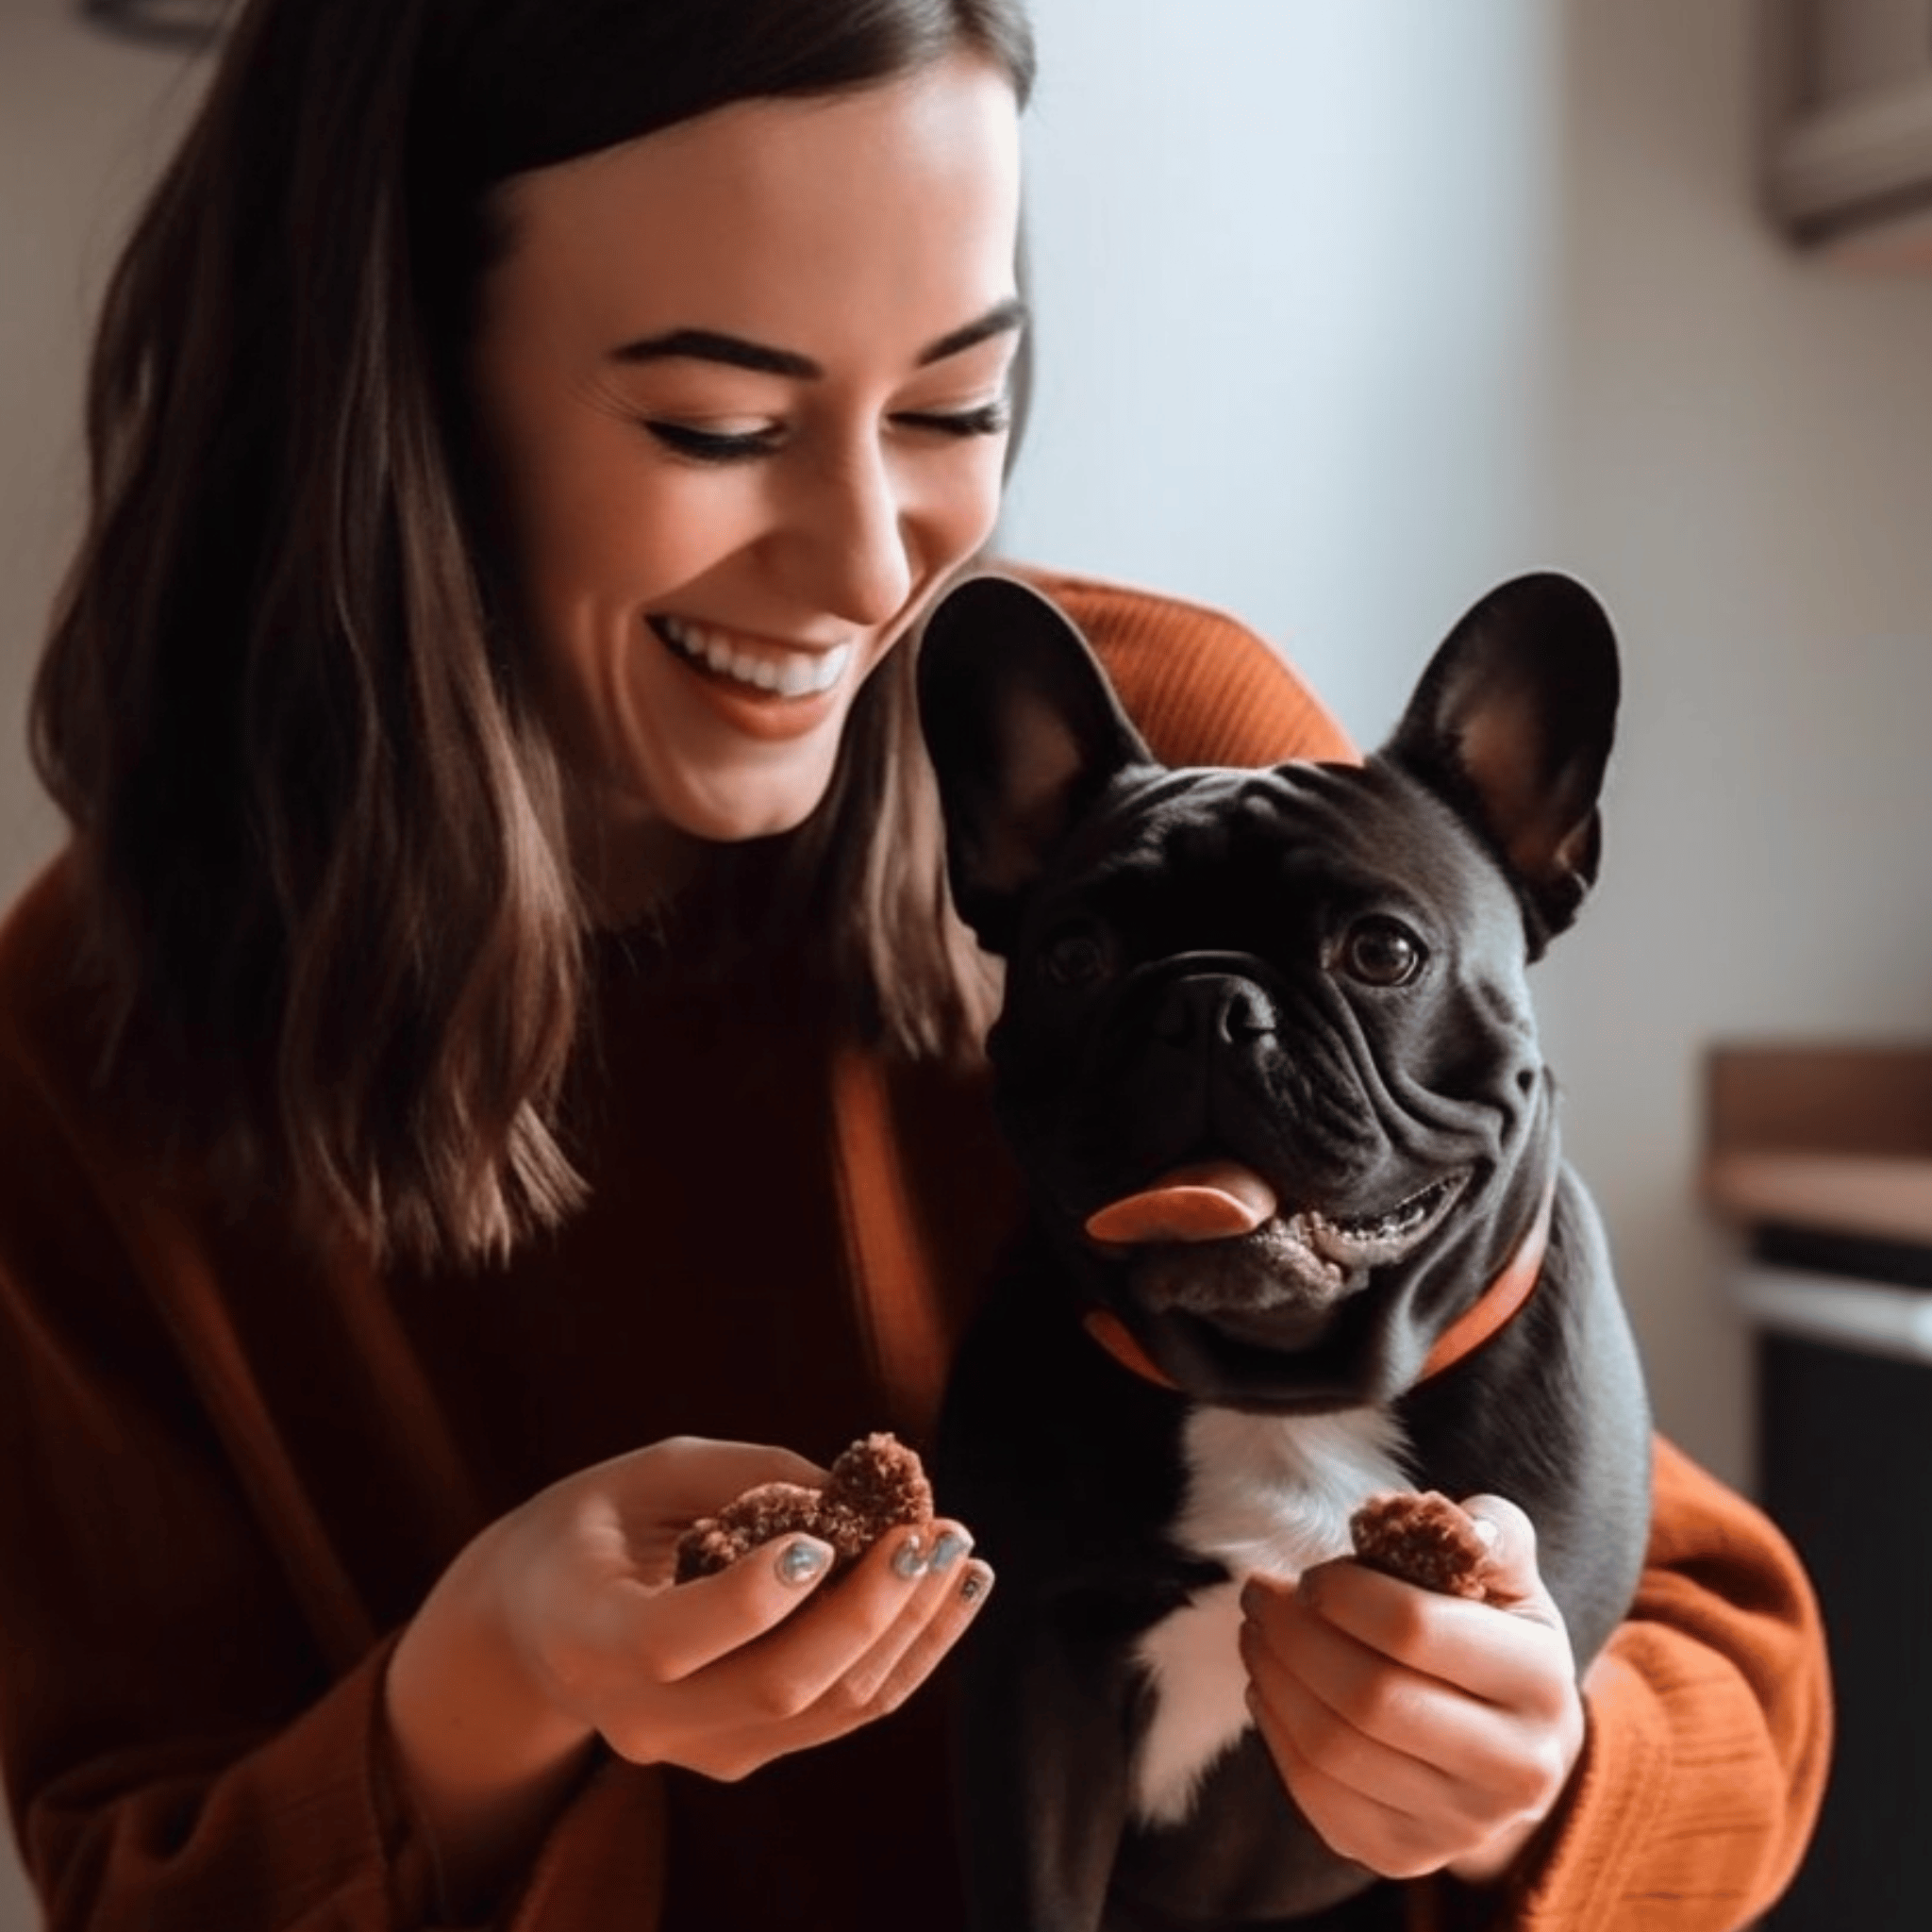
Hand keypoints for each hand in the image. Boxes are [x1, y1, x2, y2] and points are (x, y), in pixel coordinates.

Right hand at [475, 1434, 991, 1780]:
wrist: (545, 1627)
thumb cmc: (603, 1525)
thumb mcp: (651, 1474)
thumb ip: (747, 1478)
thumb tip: (863, 1492)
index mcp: (588, 1638)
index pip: (673, 1643)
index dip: (754, 1599)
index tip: (825, 1537)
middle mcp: (640, 1719)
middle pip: (774, 1688)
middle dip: (868, 1610)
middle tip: (932, 1532)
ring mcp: (697, 1751)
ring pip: (827, 1711)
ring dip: (912, 1632)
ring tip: (961, 1552)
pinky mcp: (744, 1756)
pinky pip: (842, 1714)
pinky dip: (910, 1653)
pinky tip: (955, 1590)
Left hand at [1238, 1495, 1584, 1886]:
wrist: (1516, 1752)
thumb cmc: (1496, 1641)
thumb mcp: (1510, 1580)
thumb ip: (1493, 1531)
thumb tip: (1465, 1524)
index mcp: (1539, 1684)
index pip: (1415, 1630)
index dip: (1344, 1593)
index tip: (1310, 1574)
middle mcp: (1513, 1770)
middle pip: (1367, 1697)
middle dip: (1293, 1634)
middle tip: (1257, 1593)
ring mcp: (1460, 1825)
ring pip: (1333, 1750)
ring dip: (1273, 1678)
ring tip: (1255, 1633)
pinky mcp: (1406, 1856)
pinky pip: (1317, 1795)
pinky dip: (1276, 1734)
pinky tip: (1267, 1689)